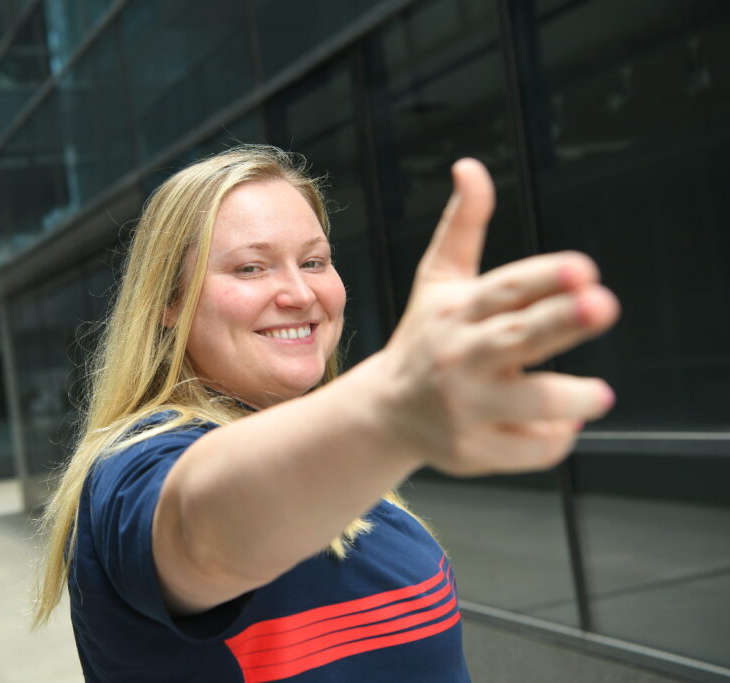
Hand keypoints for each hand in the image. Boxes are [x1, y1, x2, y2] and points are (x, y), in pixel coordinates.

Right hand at [375, 158, 619, 475]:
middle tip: (603, 304)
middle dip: (562, 321)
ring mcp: (465, 407)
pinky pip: (530, 449)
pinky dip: (555, 435)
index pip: (505, 289)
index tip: (582, 268)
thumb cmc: (428, 335)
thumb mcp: (439, 280)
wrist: (387, 410)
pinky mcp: (472, 451)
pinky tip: (558, 419)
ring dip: (571, 397)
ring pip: (530, 403)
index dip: (544, 277)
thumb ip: (463, 225)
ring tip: (598, 394)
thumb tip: (470, 165)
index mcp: (458, 311)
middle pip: (516, 338)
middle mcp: (460, 357)